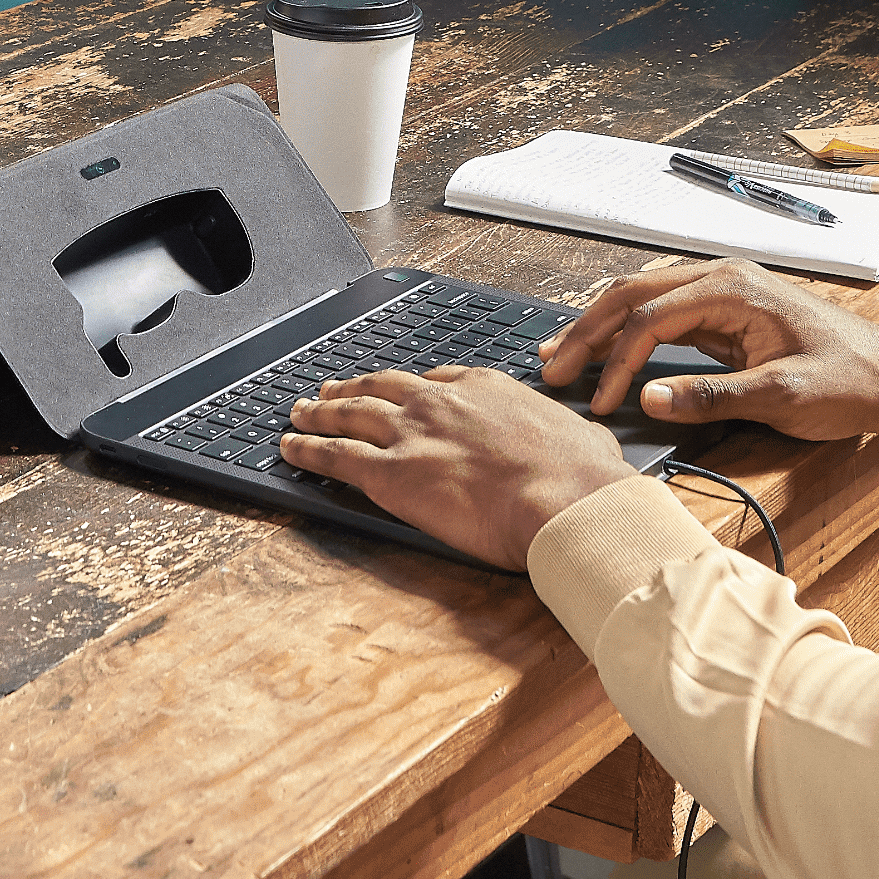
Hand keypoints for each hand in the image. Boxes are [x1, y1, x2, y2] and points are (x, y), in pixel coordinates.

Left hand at [277, 367, 636, 570]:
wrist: (565, 499)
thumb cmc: (581, 477)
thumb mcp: (583, 438)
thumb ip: (568, 436)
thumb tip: (587, 444)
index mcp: (484, 388)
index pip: (435, 380)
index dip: (410, 387)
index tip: (401, 390)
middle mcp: (440, 403)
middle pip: (382, 387)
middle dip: (353, 388)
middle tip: (333, 389)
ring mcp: (411, 434)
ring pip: (349, 415)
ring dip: (319, 412)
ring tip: (300, 411)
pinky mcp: (391, 475)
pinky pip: (336, 456)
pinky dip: (308, 449)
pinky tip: (291, 447)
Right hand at [536, 257, 878, 473]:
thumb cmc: (851, 382)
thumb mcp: (782, 397)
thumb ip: (712, 397)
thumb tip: (648, 399)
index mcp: (733, 288)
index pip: (651, 318)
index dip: (616, 361)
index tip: (598, 402)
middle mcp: (723, 280)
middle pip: (633, 295)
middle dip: (587, 332)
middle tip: (550, 369)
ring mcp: (723, 295)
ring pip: (643, 303)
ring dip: (601, 330)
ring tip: (561, 357)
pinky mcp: (726, 316)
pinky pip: (663, 319)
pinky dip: (629, 337)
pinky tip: (606, 354)